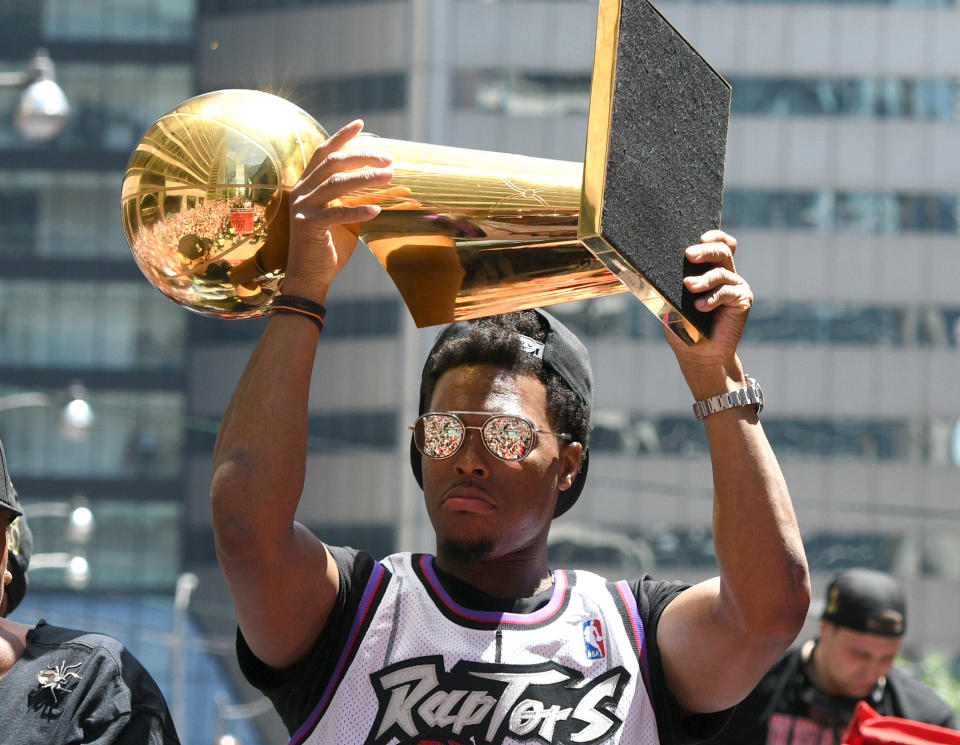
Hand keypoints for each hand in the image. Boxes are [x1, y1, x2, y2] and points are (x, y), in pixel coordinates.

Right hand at [282, 120, 393, 300]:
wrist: (310, 276)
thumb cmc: (330, 245)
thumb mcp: (347, 216)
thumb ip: (358, 197)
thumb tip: (390, 182)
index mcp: (308, 184)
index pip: (324, 153)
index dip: (341, 137)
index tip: (361, 125)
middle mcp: (302, 191)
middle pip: (333, 163)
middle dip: (362, 157)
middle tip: (389, 160)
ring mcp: (302, 207)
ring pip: (335, 184)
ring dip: (365, 178)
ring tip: (390, 177)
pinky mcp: (306, 226)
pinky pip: (335, 214)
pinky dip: (357, 211)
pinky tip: (376, 210)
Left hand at [665, 230, 752, 380]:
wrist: (699, 354)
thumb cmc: (683, 326)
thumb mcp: (672, 301)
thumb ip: (672, 284)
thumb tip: (655, 269)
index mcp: (710, 269)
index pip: (718, 244)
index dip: (714, 236)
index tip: (700, 237)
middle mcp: (725, 274)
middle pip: (722, 251)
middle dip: (706, 250)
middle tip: (689, 254)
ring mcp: (735, 286)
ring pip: (721, 272)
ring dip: (704, 279)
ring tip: (688, 286)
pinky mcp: (742, 300)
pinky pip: (727, 292)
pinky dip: (712, 298)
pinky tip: (700, 307)